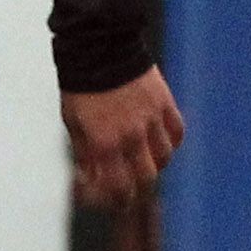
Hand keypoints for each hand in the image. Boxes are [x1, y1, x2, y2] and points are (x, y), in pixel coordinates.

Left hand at [62, 65, 183, 207]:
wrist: (99, 48)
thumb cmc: (80, 86)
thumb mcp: (73, 122)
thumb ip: (85, 152)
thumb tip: (90, 177)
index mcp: (104, 141)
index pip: (118, 187)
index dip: (117, 200)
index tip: (113, 202)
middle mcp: (131, 135)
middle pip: (146, 178)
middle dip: (136, 188)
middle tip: (128, 188)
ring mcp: (151, 119)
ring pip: (164, 158)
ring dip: (153, 165)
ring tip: (140, 161)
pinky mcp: (165, 104)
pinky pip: (176, 134)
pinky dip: (170, 143)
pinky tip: (159, 143)